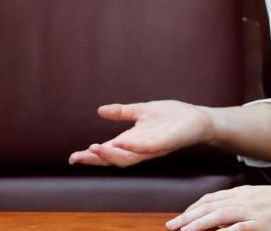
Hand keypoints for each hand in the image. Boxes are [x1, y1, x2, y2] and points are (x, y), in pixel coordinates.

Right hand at [68, 101, 213, 167]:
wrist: (197, 119)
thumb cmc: (171, 117)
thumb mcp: (141, 110)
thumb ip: (121, 112)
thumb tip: (100, 111)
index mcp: (133, 141)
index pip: (108, 151)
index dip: (91, 156)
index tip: (73, 157)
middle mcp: (140, 149)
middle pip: (113, 159)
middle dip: (95, 159)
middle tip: (78, 157)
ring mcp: (152, 148)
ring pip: (127, 158)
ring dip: (110, 154)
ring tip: (94, 148)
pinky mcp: (165, 144)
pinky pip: (146, 148)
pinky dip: (132, 147)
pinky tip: (120, 142)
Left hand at [166, 186, 270, 230]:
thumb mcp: (261, 197)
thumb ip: (241, 202)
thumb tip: (222, 213)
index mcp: (243, 192)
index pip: (210, 199)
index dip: (193, 207)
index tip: (180, 216)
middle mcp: (244, 199)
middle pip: (209, 206)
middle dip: (188, 216)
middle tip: (172, 225)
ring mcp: (253, 212)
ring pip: (219, 215)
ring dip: (198, 224)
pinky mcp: (263, 224)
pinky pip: (238, 229)